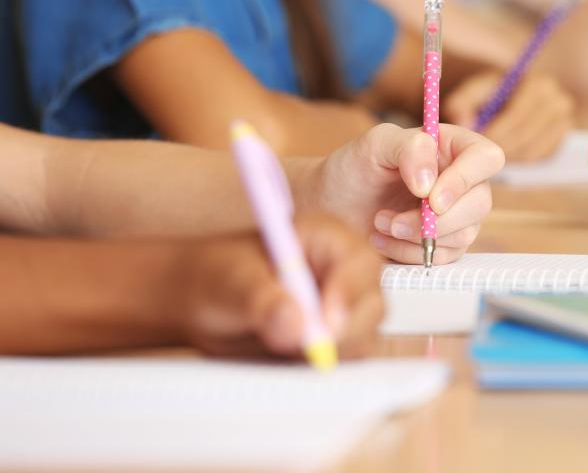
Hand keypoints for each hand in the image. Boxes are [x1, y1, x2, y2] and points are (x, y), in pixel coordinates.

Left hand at [178, 212, 383, 359]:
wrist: (199, 301)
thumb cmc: (215, 276)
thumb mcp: (231, 282)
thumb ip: (262, 301)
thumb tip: (296, 326)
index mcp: (325, 238)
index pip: (358, 262)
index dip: (349, 292)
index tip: (325, 324)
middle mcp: (342, 271)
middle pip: (371, 303)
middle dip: (347, 331)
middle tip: (311, 352)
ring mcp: (342, 307)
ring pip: (364, 336)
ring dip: (335, 352)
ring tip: (286, 351)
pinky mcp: (336, 338)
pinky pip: (348, 358)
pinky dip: (328, 366)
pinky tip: (293, 363)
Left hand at [306, 123, 503, 264]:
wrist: (331, 205)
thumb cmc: (353, 168)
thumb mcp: (375, 144)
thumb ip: (408, 148)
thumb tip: (431, 183)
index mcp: (452, 146)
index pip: (487, 158)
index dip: (466, 179)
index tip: (432, 198)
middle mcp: (461, 179)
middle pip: (480, 203)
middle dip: (436, 220)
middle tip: (392, 220)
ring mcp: (456, 213)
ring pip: (464, 234)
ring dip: (417, 237)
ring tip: (379, 223)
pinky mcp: (444, 243)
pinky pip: (444, 257)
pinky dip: (410, 253)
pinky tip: (383, 240)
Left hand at [443, 71, 573, 161]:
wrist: (521, 94)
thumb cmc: (495, 93)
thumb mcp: (477, 90)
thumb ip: (463, 101)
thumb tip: (462, 120)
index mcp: (536, 85)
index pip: (516, 115)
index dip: (495, 132)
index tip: (476, 143)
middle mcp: (558, 101)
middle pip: (526, 135)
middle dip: (499, 147)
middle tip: (480, 156)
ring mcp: (565, 121)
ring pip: (533, 150)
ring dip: (509, 156)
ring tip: (490, 155)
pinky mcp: (564, 139)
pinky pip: (540, 157)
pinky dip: (521, 159)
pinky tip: (507, 153)